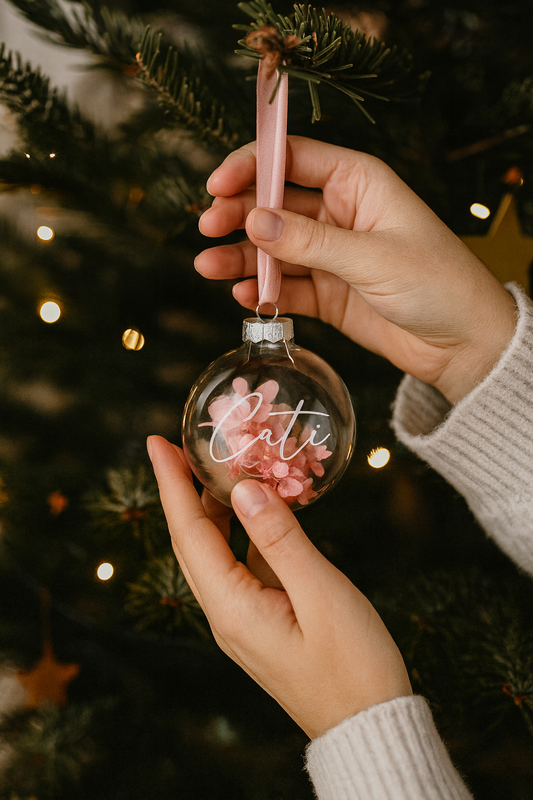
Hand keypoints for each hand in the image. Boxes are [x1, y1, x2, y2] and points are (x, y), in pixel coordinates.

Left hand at [148, 434, 411, 738]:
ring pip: (218, 551)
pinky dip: (246, 530)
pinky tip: (264, 507)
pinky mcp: (264, 618)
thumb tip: (244, 488)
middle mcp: (227, 613)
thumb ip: (279, 537)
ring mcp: (244, 617)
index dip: (171, 483)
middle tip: (187, 444)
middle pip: (195, 540)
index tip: (156, 442)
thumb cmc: (353, 664)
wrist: (370, 724)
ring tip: (225, 465)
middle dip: (185, 489)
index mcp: (232, 608)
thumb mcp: (320, 592)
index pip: (189, 533)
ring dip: (217, 508)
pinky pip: (243, 564)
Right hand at [196, 136, 516, 403]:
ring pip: (274, 248)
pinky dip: (264, 290)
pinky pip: (286, 286)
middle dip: (238, 214)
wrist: (462, 343)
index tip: (217, 185)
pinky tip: (244, 295)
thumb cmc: (436, 284)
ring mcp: (331, 255)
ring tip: (208, 266)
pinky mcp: (328, 293)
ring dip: (241, 256)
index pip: (293, 158)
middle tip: (208, 229)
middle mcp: (340, 214)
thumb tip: (254, 221)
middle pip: (274, 203)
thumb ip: (310, 241)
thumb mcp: (372, 257)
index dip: (252, 166)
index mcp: (358, 184)